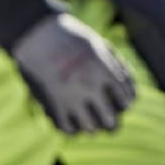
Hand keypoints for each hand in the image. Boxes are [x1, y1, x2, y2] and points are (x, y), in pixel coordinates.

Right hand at [11, 13, 136, 133]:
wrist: (38, 35)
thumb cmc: (71, 37)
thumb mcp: (100, 45)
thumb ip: (116, 64)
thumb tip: (126, 84)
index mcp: (106, 71)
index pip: (126, 98)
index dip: (126, 103)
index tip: (123, 105)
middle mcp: (91, 86)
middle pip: (109, 118)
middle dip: (111, 124)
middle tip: (110, 125)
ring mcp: (71, 95)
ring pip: (88, 126)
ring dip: (91, 128)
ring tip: (90, 128)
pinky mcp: (52, 101)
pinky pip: (64, 126)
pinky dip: (70, 129)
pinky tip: (71, 127)